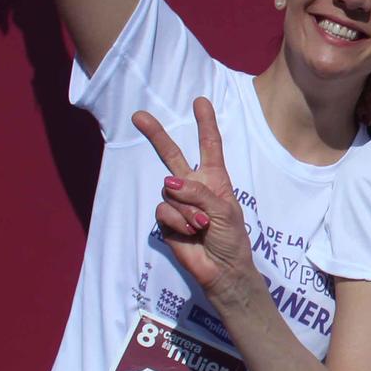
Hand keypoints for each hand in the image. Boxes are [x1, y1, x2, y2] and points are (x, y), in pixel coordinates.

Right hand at [131, 99, 262, 310]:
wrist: (222, 269)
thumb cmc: (232, 238)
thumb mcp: (225, 210)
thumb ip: (199, 192)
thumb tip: (169, 183)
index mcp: (214, 179)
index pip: (209, 146)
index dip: (205, 124)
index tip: (200, 101)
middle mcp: (193, 186)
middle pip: (172, 155)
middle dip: (156, 135)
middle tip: (138, 116)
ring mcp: (178, 202)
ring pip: (170, 192)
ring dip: (188, 210)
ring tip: (203, 226)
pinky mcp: (166, 220)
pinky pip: (165, 210)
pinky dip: (179, 222)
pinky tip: (191, 233)